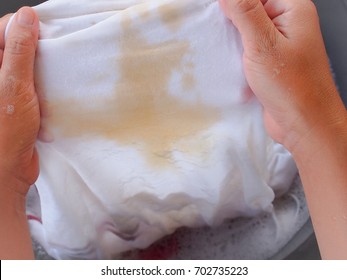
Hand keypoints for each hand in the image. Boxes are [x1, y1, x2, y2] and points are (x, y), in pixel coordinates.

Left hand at [0, 7, 39, 193]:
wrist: (8, 168)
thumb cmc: (5, 131)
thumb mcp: (15, 85)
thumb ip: (19, 50)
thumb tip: (26, 18)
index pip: (3, 29)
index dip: (24, 29)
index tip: (43, 39)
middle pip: (17, 45)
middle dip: (37, 51)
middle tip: (49, 62)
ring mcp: (6, 86)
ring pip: (29, 65)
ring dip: (43, 70)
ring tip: (50, 80)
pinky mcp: (18, 99)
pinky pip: (35, 82)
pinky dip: (45, 85)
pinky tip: (50, 94)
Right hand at [219, 0, 345, 153]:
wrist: (303, 124)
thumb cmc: (293, 87)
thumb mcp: (263, 44)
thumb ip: (244, 12)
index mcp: (292, 9)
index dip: (235, 5)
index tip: (222, 18)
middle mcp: (287, 24)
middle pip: (249, 11)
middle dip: (232, 24)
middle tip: (226, 39)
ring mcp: (279, 45)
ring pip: (246, 33)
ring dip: (233, 43)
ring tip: (232, 55)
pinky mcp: (270, 62)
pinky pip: (248, 51)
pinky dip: (237, 56)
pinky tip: (234, 65)